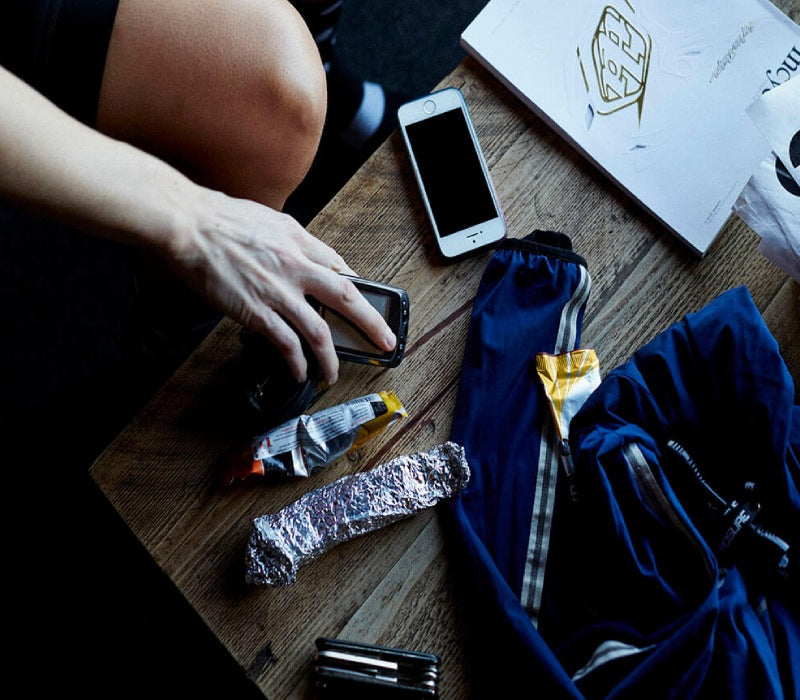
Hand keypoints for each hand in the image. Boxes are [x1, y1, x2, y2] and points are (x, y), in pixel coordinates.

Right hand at [169, 188, 396, 383]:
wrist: (187, 224)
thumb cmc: (220, 218)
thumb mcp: (269, 219)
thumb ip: (292, 238)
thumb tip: (305, 253)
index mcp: (299, 241)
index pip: (340, 267)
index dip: (357, 288)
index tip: (365, 305)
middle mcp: (296, 266)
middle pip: (346, 297)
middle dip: (371, 323)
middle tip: (384, 341)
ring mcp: (278, 291)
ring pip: (318, 331)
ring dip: (330, 358)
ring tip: (333, 374)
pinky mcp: (256, 311)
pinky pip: (286, 344)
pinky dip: (296, 362)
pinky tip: (299, 373)